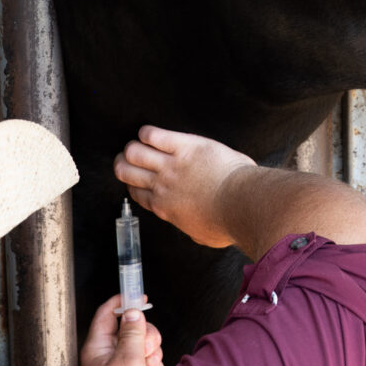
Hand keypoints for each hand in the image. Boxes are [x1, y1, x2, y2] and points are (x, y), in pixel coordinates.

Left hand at [78, 293, 164, 365]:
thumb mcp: (127, 361)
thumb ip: (132, 333)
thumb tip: (134, 311)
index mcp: (98, 347)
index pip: (108, 313)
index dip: (123, 301)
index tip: (139, 295)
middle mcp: (108, 355)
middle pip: (132, 328)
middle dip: (145, 336)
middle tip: (145, 349)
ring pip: (143, 345)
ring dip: (150, 354)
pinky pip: (148, 362)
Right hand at [115, 126, 254, 248]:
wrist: (241, 203)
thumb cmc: (228, 221)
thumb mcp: (202, 233)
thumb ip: (191, 225)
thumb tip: (194, 224)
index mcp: (165, 207)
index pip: (136, 192)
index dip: (133, 183)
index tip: (135, 179)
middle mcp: (162, 186)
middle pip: (127, 171)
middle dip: (124, 163)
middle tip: (128, 157)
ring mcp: (171, 165)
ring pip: (135, 152)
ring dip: (134, 146)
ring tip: (140, 143)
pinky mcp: (185, 146)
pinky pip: (155, 135)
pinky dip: (148, 132)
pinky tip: (150, 132)